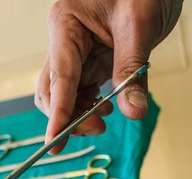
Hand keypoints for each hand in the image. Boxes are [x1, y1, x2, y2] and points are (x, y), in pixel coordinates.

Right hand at [36, 0, 182, 152]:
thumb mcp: (139, 26)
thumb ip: (132, 71)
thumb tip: (133, 110)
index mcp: (65, 23)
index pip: (58, 78)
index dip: (57, 113)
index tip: (55, 141)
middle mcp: (64, 40)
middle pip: (51, 91)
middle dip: (68, 117)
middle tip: (96, 129)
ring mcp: (74, 53)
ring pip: (62, 96)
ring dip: (78, 115)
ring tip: (104, 120)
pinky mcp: (88, 62)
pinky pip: (79, 92)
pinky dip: (88, 108)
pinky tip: (105, 108)